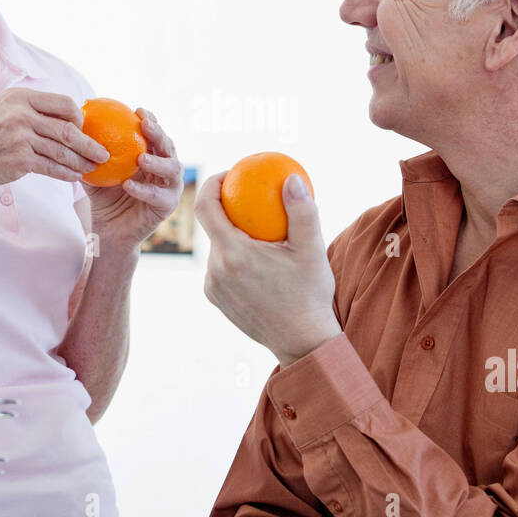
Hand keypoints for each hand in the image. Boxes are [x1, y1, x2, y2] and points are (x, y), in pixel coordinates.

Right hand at [0, 88, 109, 206]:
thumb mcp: (3, 112)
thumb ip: (31, 111)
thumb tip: (67, 117)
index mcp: (20, 96)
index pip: (64, 103)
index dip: (79, 117)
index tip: (85, 130)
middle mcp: (21, 113)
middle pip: (68, 129)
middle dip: (89, 144)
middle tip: (103, 154)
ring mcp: (20, 136)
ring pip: (63, 150)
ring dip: (81, 162)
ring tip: (92, 168)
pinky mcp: (20, 159)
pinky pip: (52, 167)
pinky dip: (67, 174)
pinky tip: (75, 177)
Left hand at [83, 108, 182, 248]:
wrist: (109, 230)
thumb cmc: (104, 198)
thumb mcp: (95, 172)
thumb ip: (91, 153)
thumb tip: (77, 126)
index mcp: (152, 157)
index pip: (156, 134)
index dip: (152, 120)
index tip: (139, 110)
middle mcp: (165, 170)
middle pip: (169, 147)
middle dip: (160, 134)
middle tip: (146, 125)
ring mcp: (169, 188)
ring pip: (172, 170)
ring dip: (158, 162)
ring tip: (140, 158)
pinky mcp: (167, 207)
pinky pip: (158, 196)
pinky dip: (144, 190)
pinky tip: (128, 185)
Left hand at [195, 170, 341, 366]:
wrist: (301, 342)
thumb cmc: (309, 294)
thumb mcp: (312, 249)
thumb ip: (302, 211)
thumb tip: (292, 178)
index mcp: (234, 253)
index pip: (205, 205)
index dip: (212, 183)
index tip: (231, 174)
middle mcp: (215, 269)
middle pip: (212, 225)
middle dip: (228, 207)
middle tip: (251, 197)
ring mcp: (212, 286)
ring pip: (217, 247)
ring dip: (233, 234)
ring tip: (259, 229)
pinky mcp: (215, 298)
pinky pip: (220, 267)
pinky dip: (234, 256)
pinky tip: (257, 256)